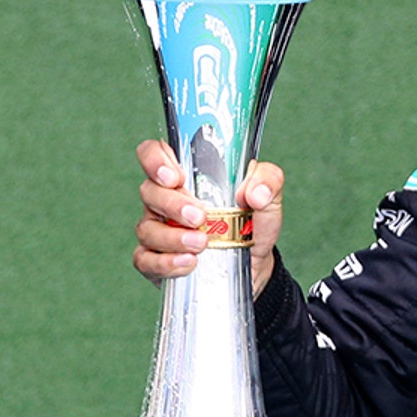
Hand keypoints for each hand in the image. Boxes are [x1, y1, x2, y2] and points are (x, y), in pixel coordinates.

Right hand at [132, 140, 285, 297]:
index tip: (175, 177)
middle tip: (200, 217)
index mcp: (185, 175)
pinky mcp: (157, 260)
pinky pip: (147, 260)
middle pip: (149, 191)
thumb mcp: (268, 197)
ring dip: (173, 237)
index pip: (154, 153)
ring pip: (147, 228)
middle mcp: (165, 199)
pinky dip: (166, 262)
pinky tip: (189, 263)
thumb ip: (268, 181)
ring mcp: (157, 229)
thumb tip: (255, 193)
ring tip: (202, 244)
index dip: (155, 160)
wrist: (255, 263)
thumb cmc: (251, 222)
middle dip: (172, 204)